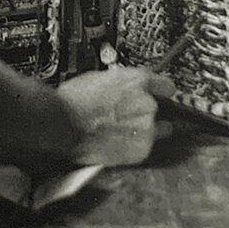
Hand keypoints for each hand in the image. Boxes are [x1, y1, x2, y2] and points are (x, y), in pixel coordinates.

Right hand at [56, 67, 175, 166]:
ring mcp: (147, 127)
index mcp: (138, 81)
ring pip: (156, 130)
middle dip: (145, 113)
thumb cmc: (74, 100)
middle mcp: (148, 103)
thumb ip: (120, 84)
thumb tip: (122, 89)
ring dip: (142, 131)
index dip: (159, 91)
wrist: (63, 123)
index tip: (158, 96)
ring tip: (120, 133)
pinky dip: (134, 147)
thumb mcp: (100, 79)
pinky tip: (117, 143)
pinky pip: (144, 147)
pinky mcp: (142, 148)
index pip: (165, 85)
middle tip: (127, 118)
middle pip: (158, 109)